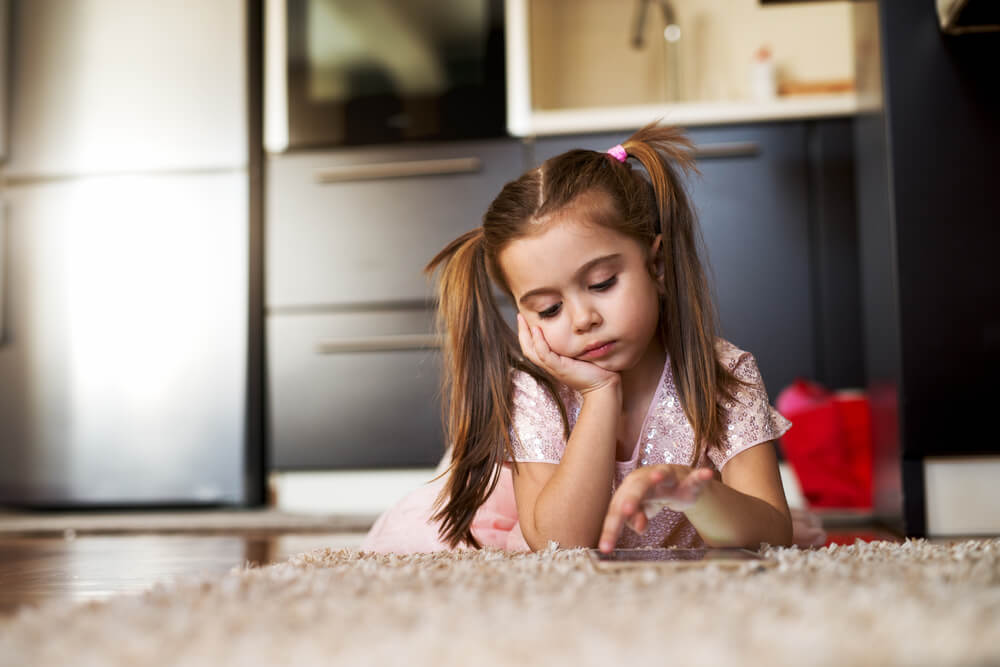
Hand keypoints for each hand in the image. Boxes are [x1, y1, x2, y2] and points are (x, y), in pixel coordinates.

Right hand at [517, 313, 619, 395]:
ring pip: (532, 352)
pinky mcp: (560, 368)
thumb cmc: (596, 370)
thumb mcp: (581, 353)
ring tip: (523, 320)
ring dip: (526, 335)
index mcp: (553, 362)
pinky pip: (544, 355)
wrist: (604, 386)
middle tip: (519, 316)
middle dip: (522, 332)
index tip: (525, 319)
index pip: (533, 348)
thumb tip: (578, 326)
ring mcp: (554, 367)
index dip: (527, 334)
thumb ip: (575, 343)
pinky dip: (539, 342)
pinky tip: (537, 330)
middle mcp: (550, 365)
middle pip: (528, 349)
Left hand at [598, 465, 714, 551]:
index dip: (611, 527)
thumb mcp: (642, 510)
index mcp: (629, 488)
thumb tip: (639, 528)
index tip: (605, 547)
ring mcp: (668, 477)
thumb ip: (635, 519)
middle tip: (624, 511)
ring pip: (662, 474)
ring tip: (656, 478)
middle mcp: (646, 478)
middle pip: (635, 489)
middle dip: (631, 499)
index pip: (617, 509)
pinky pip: (695, 478)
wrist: (679, 483)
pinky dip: (701, 477)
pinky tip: (707, 474)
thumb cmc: (653, 497)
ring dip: (659, 476)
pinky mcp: (688, 479)